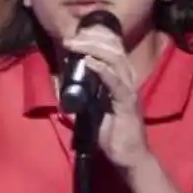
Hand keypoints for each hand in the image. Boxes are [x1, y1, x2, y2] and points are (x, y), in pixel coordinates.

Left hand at [63, 28, 150, 171]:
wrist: (130, 158)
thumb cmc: (114, 136)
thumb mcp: (94, 112)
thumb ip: (82, 99)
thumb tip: (62, 89)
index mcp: (122, 79)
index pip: (112, 50)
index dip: (96, 38)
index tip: (75, 35)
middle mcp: (128, 80)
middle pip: (113, 49)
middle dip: (91, 39)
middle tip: (70, 38)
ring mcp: (129, 91)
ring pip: (115, 60)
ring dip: (93, 48)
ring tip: (75, 43)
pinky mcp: (127, 104)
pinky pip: (115, 82)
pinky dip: (102, 69)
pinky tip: (90, 61)